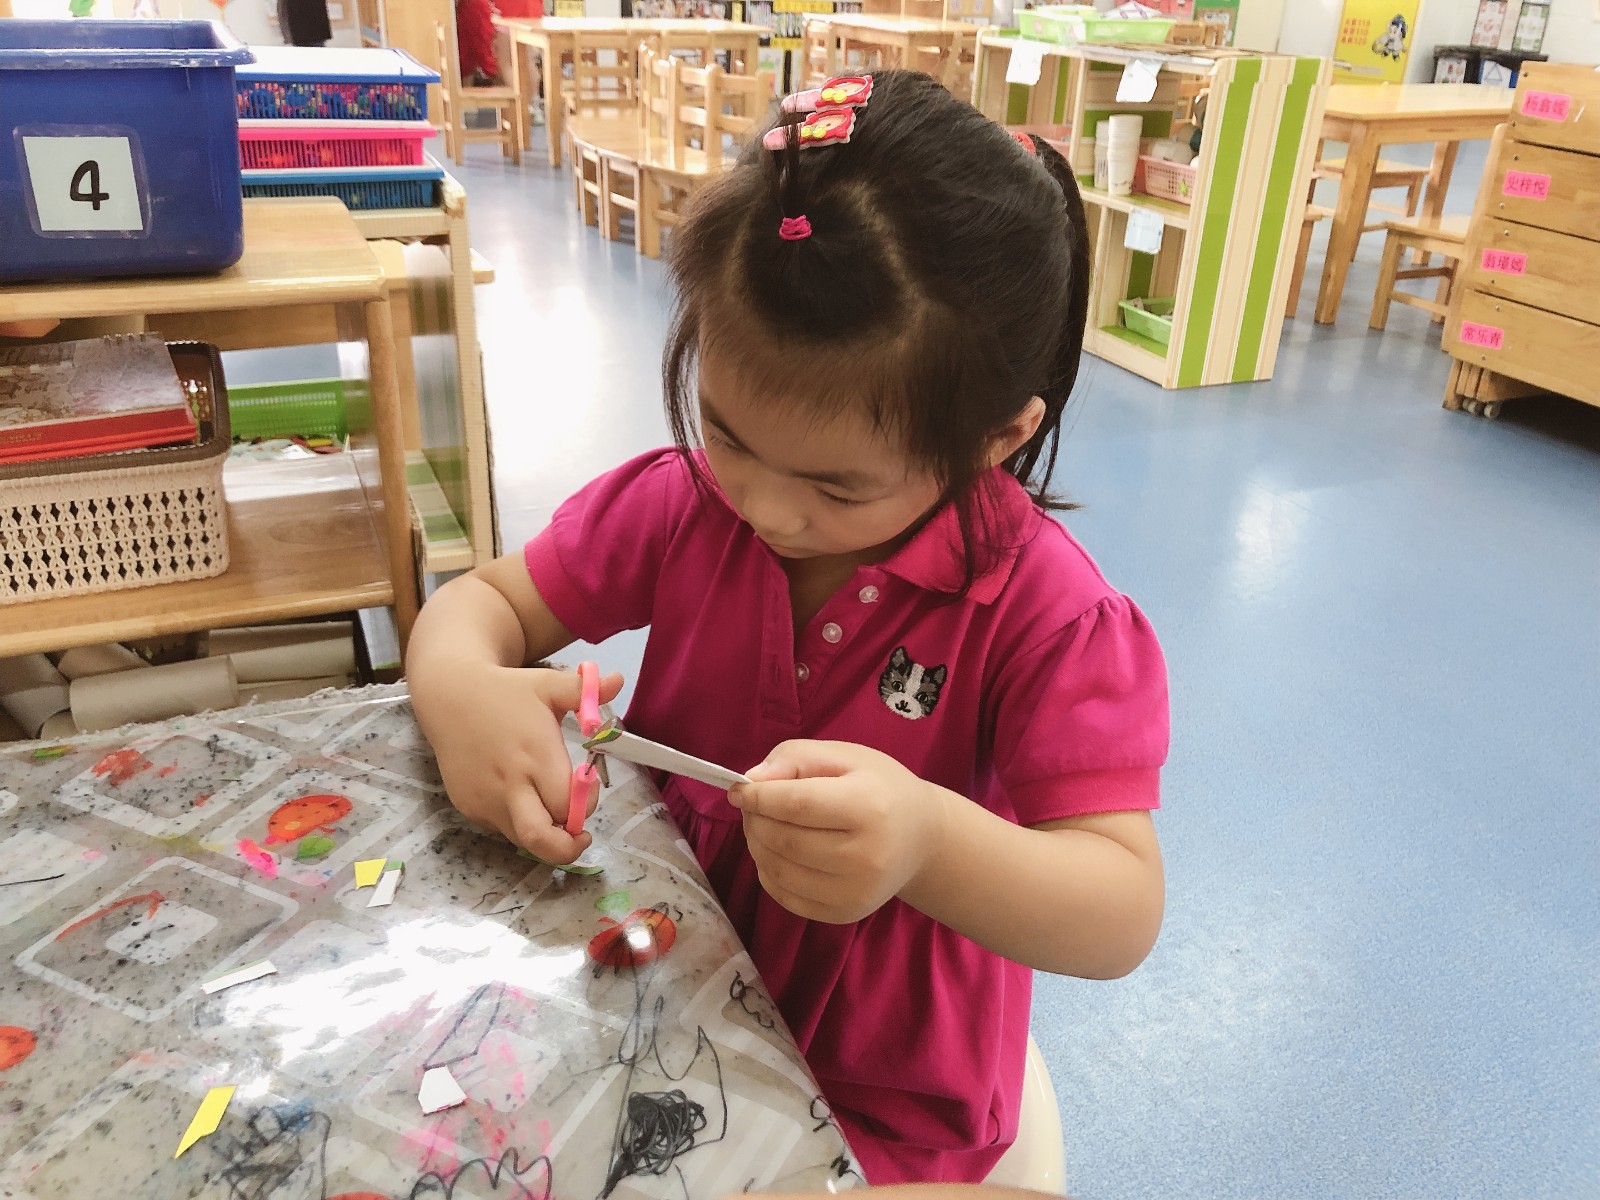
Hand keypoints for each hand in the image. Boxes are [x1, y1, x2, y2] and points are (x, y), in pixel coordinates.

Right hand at [416, 663, 623, 862]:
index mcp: (535, 756)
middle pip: (541, 840)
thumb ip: (585, 690)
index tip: (588, 786)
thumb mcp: (548, 684)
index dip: (586, 804)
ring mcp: (485, 801)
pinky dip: (518, 820)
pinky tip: (520, 793)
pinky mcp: (468, 808)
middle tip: (581, 835)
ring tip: (550, 805)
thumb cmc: (506, 691)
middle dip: (567, 848)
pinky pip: (502, 827)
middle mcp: (509, 785)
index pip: (567, 805)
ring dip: (544, 831)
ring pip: (522, 838)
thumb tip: (619, 680)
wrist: (449, 698)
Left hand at [729, 740, 949, 923]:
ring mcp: (856, 892)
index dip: (758, 798)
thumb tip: (753, 781)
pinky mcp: (845, 914)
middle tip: (753, 806)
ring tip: (763, 826)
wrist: (922, 838)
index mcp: (869, 807)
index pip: (796, 805)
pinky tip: (778, 852)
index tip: (738, 789)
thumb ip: (795, 758)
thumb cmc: (881, 788)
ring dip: (757, 845)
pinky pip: (786, 896)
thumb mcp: (845, 756)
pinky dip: (769, 872)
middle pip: (784, 840)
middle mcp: (866, 856)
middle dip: (755, 820)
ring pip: (779, 871)